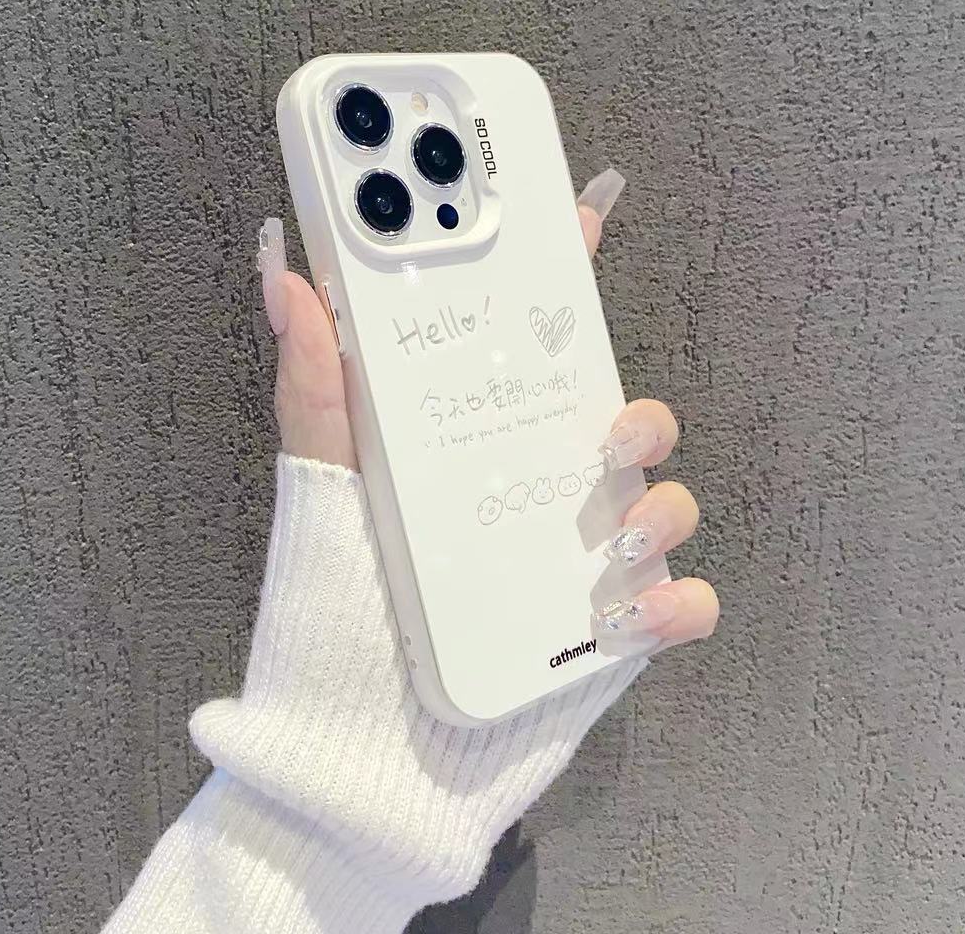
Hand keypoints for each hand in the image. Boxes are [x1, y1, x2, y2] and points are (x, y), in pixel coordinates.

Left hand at [257, 170, 717, 654]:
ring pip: (666, 505)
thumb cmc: (341, 611)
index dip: (562, 279)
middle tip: (609, 424)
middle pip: (621, 422)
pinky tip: (626, 617)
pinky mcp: (611, 635)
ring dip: (662, 506)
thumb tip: (285, 275)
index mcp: (478, 447)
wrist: (362, 754)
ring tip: (613, 534)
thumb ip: (311, 388)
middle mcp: (537, 495)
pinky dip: (674, 605)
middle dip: (638, 410)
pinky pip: (679, 607)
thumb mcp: (323, 487)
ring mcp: (579, 563)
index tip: (580, 210)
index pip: (532, 353)